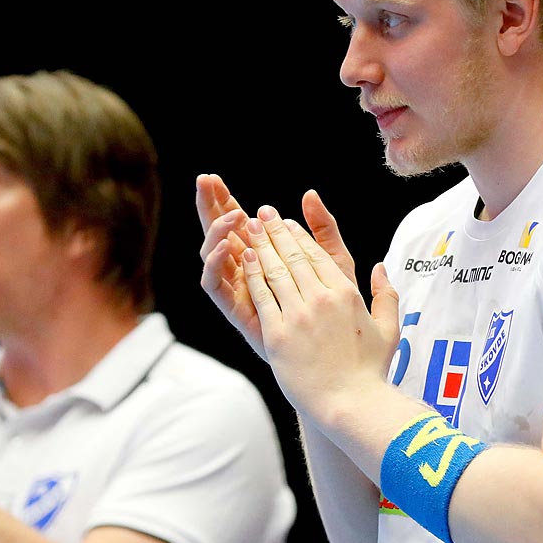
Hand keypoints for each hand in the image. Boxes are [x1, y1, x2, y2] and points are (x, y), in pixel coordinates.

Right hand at [197, 175, 358, 359]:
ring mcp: (239, 292)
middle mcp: (246, 273)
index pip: (238, 222)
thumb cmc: (338, 315)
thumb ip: (324, 230)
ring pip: (213, 256)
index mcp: (265, 258)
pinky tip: (226, 247)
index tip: (214, 176)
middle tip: (204, 180)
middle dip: (210, 206)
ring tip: (231, 215)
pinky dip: (215, 266)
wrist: (336, 366)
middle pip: (219, 234)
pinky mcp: (238, 312)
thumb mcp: (336, 264)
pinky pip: (215, 288)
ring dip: (215, 232)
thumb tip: (310, 194)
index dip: (225, 199)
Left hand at [240, 208, 397, 420]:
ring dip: (260, 245)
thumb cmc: (370, 372)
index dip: (300, 236)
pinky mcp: (279, 334)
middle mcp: (322, 299)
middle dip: (275, 231)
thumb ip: (386, 295)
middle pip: (293, 257)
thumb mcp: (388, 330)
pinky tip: (244, 257)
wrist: (350, 402)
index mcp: (347, 295)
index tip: (287, 223)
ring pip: (275, 271)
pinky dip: (252, 274)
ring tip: (247, 227)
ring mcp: (299, 316)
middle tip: (262, 213)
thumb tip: (381, 268)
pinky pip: (262, 296)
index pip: (318, 256)